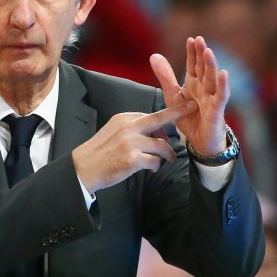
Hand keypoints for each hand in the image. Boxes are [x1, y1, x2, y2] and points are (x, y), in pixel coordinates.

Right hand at [72, 100, 197, 193]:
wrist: (83, 168)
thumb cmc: (99, 153)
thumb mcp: (112, 132)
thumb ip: (131, 128)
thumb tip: (154, 132)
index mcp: (123, 119)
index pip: (149, 115)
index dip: (164, 119)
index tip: (179, 110)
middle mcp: (128, 128)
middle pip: (159, 118)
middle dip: (179, 111)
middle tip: (192, 107)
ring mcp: (130, 143)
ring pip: (161, 145)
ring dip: (167, 154)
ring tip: (167, 160)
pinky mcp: (132, 159)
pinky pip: (155, 161)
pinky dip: (156, 166)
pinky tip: (151, 170)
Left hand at [150, 36, 228, 155]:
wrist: (198, 142)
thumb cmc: (189, 117)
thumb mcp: (172, 95)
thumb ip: (165, 76)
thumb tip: (154, 55)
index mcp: (193, 84)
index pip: (193, 65)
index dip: (192, 53)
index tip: (190, 39)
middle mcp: (204, 88)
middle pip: (204, 68)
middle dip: (202, 54)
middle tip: (200, 40)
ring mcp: (212, 98)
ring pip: (212, 79)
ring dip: (211, 65)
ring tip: (208, 52)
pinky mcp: (217, 110)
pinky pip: (221, 96)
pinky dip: (223, 85)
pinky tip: (224, 74)